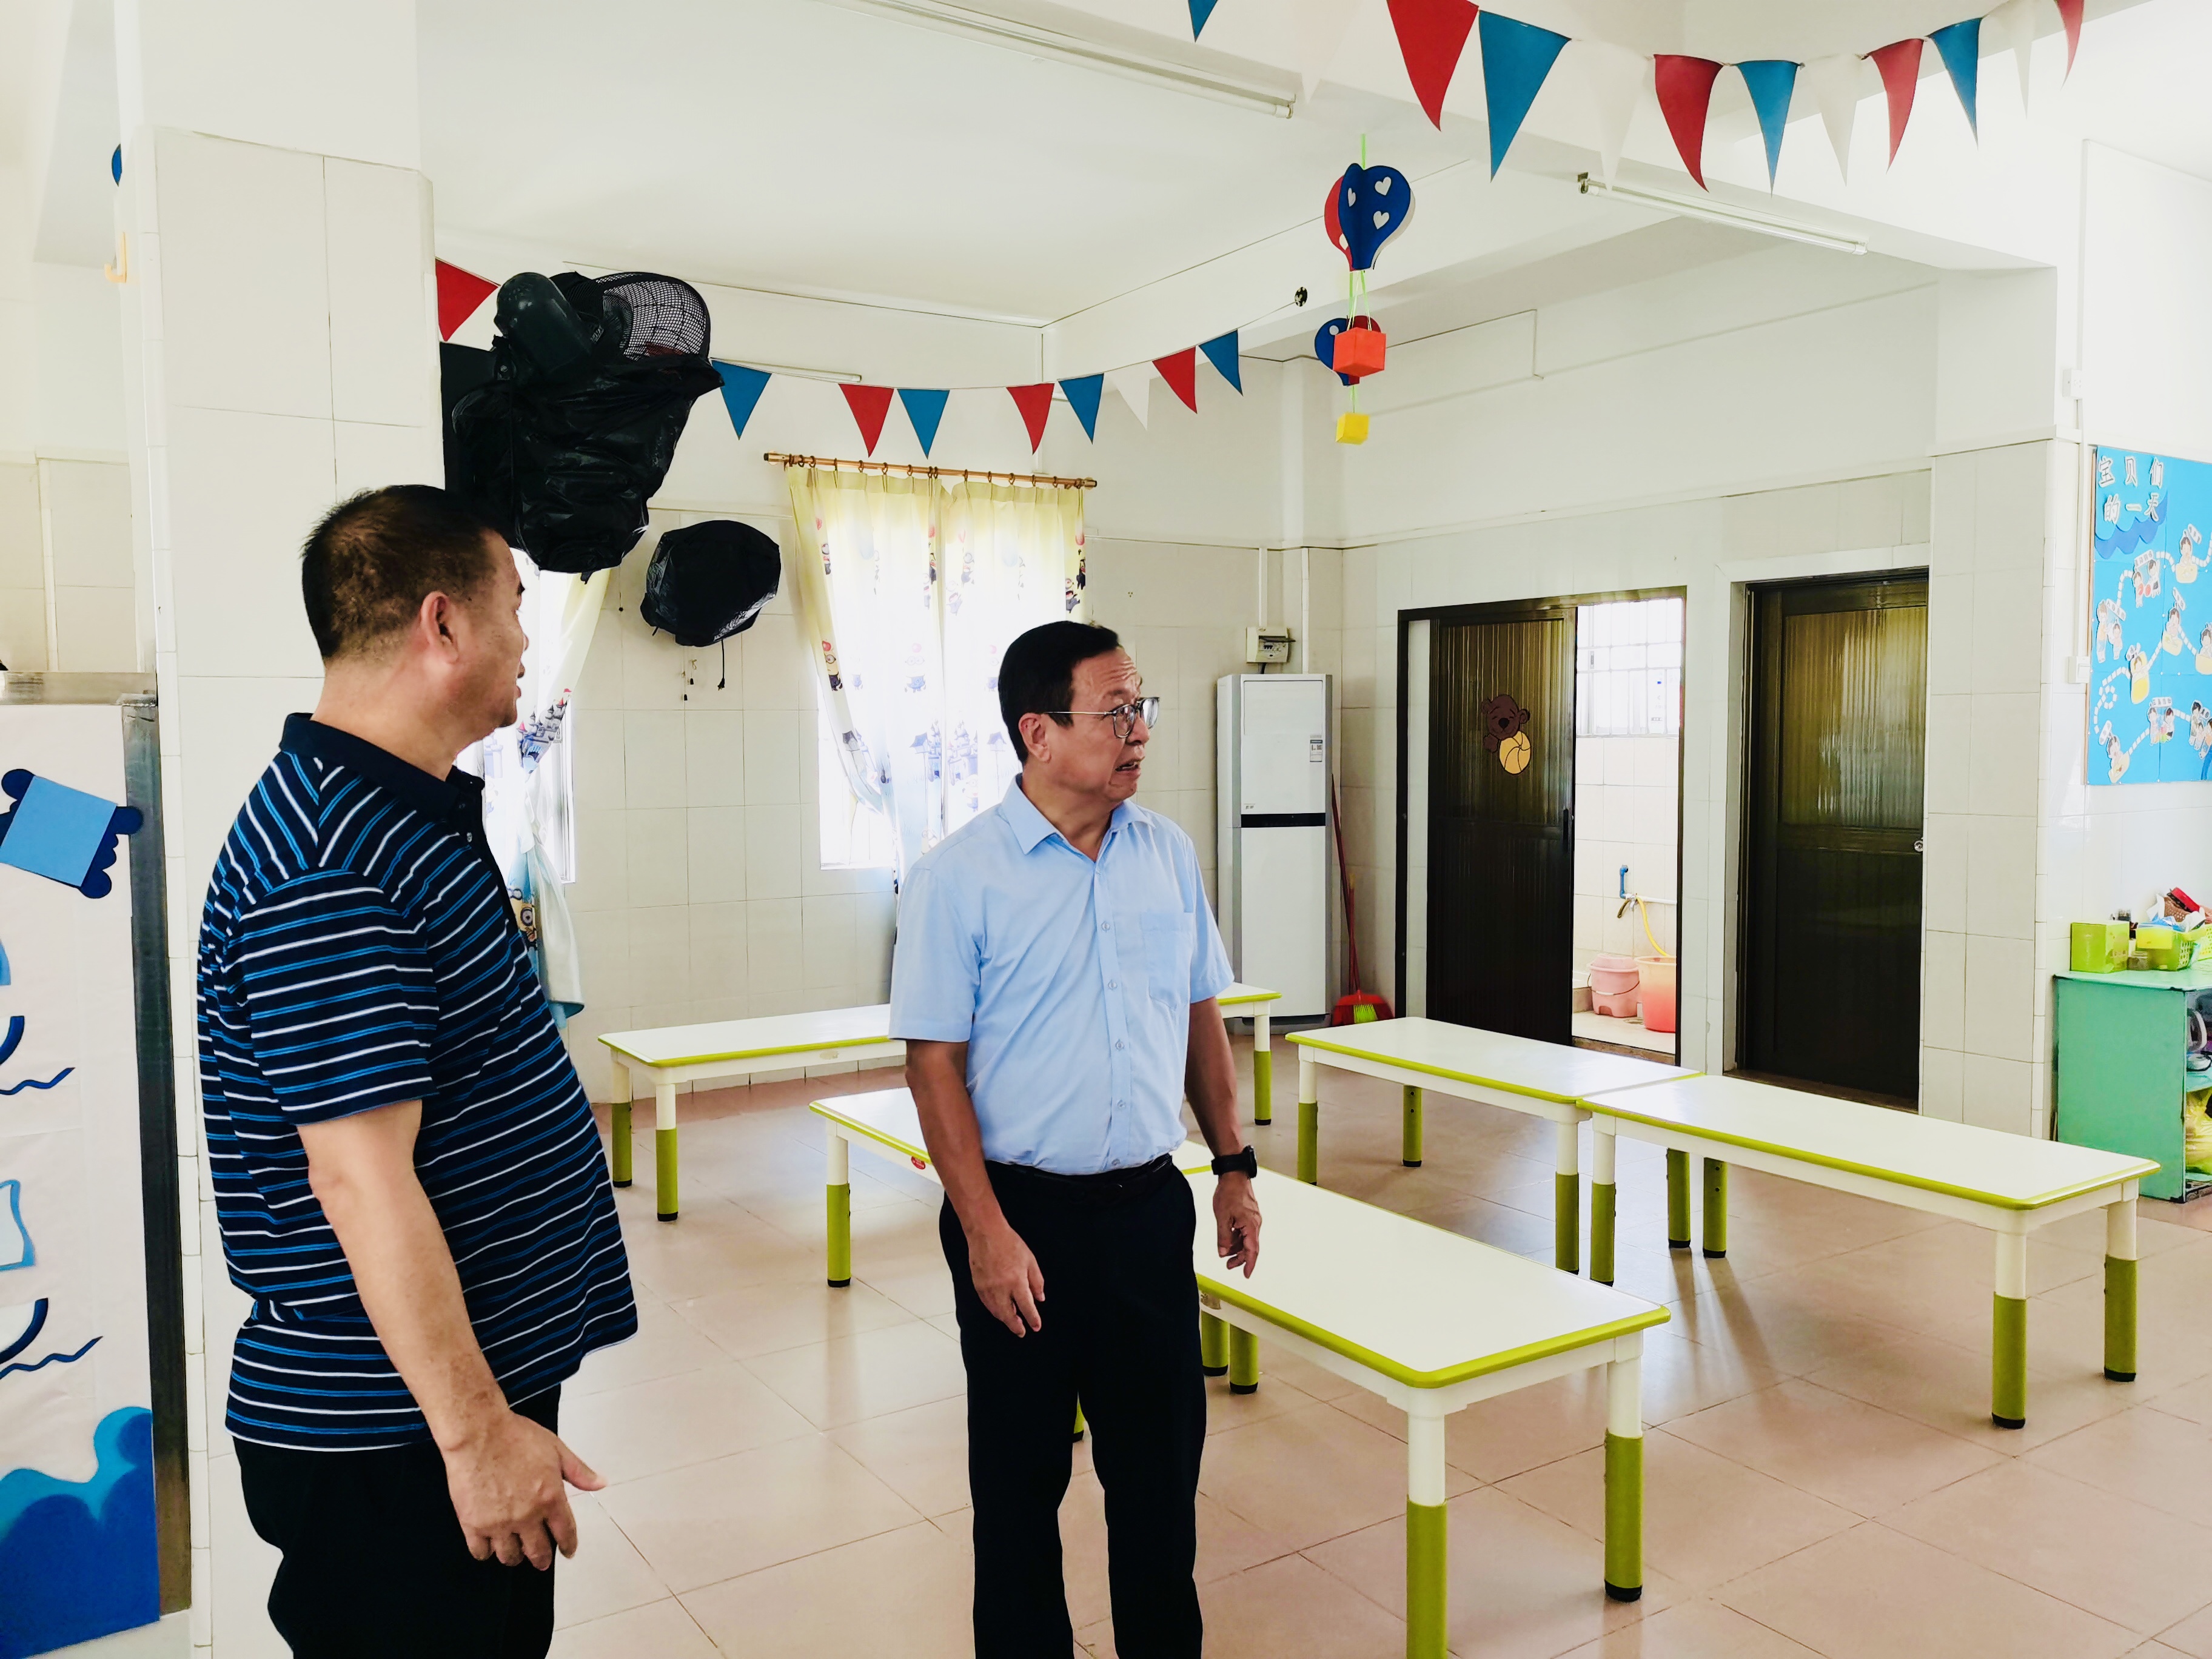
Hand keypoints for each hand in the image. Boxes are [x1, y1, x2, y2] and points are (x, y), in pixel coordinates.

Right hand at [442, 1408, 602, 1569]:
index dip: (568, 1546)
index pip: (565, 1533)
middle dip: (541, 1559)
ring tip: (515, 1552)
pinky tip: (489, 1546)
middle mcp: (527, 1516)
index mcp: (551, 1498)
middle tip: (540, 1561)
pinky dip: (486, 1552)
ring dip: (515, 1556)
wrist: (479, 1433)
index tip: (568, 1552)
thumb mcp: (556, 1449)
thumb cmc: (517, 1437)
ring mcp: (499, 1523)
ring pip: (509, 1555)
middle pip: (537, 1552)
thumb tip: (601, 1484)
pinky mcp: (473, 1524)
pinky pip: (481, 1552)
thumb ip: (579, 1471)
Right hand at [967, 1219, 1045, 1335]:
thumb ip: (1036, 1281)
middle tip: (1022, 1331)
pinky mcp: (978, 1286)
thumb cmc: (1009, 1244)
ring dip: (1005, 1319)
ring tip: (1012, 1322)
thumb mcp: (1030, 1260)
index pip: (1026, 1307)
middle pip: (1008, 1315)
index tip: (1036, 1326)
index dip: (1032, 1319)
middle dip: (1015, 1326)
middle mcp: (1001, 1289)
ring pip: (996, 1312)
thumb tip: (1040, 1298)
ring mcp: (987, 1288)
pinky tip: (999, 1310)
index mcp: (1016, 1282)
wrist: (986, 1233)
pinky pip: (987, 1304)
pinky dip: (994, 1310)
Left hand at [1214, 1172, 1260, 1276]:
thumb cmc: (1230, 1192)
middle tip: (1229, 1265)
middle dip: (1240, 1258)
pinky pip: (1244, 1231)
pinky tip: (1228, 1239)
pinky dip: (1236, 1237)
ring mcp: (1252, 1218)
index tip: (1247, 1275)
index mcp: (1251, 1225)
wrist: (1234, 1175)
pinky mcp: (1248, 1214)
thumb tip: (1223, 1252)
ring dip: (1236, 1247)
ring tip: (1225, 1253)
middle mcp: (1255, 1223)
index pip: (1252, 1250)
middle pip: (1250, 1246)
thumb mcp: (1222, 1217)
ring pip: (1246, 1239)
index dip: (1249, 1264)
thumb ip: (1223, 1237)